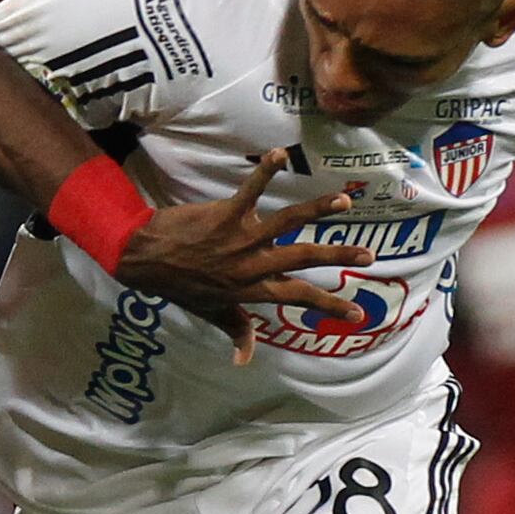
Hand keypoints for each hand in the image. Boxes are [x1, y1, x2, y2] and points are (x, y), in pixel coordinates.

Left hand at [114, 160, 373, 360]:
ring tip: (344, 201)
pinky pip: (251, 189)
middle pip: (304, 259)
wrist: (145, 260)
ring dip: (318, 210)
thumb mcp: (210, 312)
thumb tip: (245, 358)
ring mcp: (242, 238)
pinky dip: (266, 171)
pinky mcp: (227, 214)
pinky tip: (280, 154)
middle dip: (339, 256)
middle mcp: (252, 265)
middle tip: (369, 255)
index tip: (357, 312)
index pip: (299, 298)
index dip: (329, 304)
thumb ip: (235, 330)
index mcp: (252, 289)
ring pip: (288, 222)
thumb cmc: (179, 286)